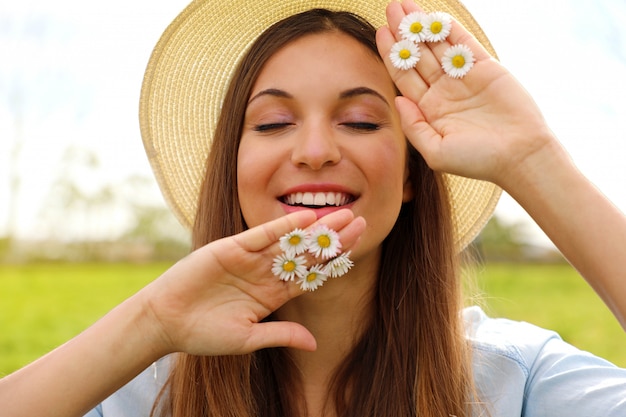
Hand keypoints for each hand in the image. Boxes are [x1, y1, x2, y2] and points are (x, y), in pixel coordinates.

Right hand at [139, 209, 364, 356]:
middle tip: (361, 223)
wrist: (165, 320)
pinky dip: (283, 226)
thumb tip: (315, 344)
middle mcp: (267, 273)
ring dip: (316, 229)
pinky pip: (262, 235)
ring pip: (290, 241)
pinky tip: (306, 218)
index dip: (334, 263)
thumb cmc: (203, 334)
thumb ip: (281, 335)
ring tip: (344, 215)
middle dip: (334, 240)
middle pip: (308, 254)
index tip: (358, 250)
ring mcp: (251, 259)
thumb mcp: (246, 339)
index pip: (312, 276)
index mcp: (274, 295)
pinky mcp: (232, 248)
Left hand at [376, 0, 556, 187]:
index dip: (392, 54)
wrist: (519, 155)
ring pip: (437, 46)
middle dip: (403, 33)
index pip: (404, 76)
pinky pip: (464, 44)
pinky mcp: (485, 68)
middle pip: (417, 56)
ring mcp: (463, 78)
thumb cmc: (477, 160)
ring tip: (405, 6)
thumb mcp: (436, 152)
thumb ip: (414, 127)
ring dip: (421, 26)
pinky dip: (450, 29)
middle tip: (391, 9)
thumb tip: (397, 100)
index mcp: (429, 109)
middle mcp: (443, 91)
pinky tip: (434, 17)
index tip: (380, 33)